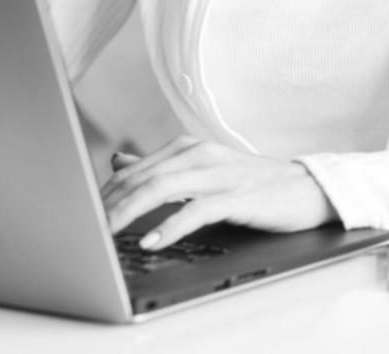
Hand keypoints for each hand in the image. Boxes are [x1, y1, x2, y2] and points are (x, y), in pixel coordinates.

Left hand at [102, 135, 335, 248]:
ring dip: (127, 213)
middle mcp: (201, 154)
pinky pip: (197, 209)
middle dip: (106, 206)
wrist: (308, 189)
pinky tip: (153, 240)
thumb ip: (162, 169)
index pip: (132, 172)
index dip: (103, 195)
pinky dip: (171, 225)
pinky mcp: (239, 196)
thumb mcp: (204, 173)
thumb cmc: (254, 186)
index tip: (80, 218)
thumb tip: (119, 162)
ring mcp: (220, 173)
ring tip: (105, 235)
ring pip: (161, 188)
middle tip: (82, 231)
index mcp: (189, 148)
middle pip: (140, 178)